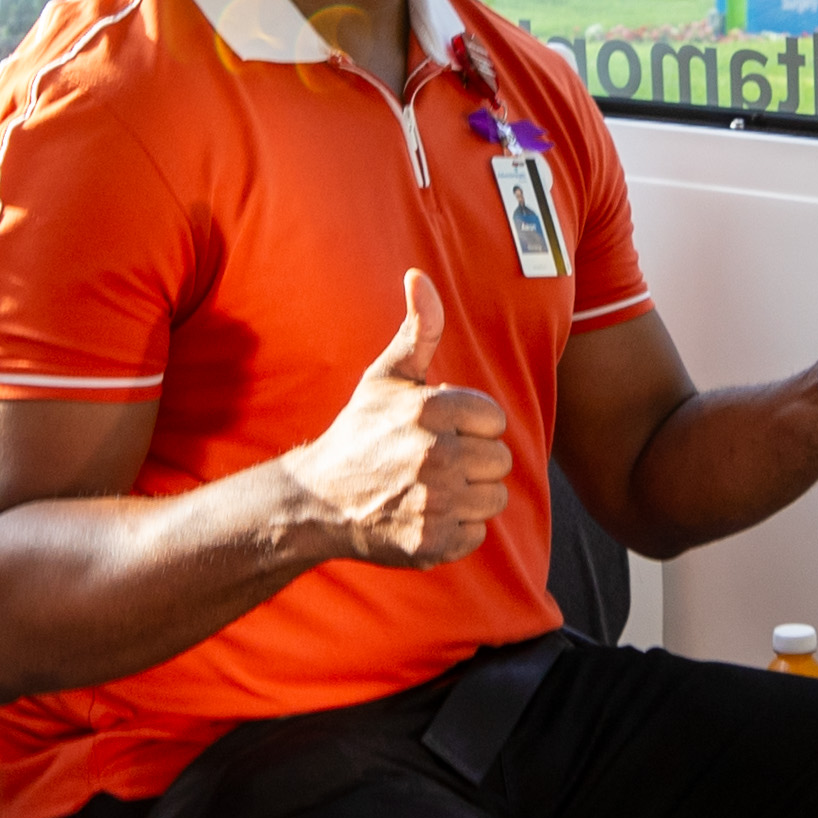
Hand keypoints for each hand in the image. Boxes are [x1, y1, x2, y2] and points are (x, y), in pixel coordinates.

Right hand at [293, 269, 510, 566]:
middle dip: (472, 461)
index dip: (471, 426)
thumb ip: (418, 329)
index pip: (494, 420)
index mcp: (430, 411)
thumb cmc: (359, 433)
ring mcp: (434, 502)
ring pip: (493, 499)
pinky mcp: (432, 542)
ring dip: (469, 496)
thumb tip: (419, 275)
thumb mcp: (386, 377)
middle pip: (499, 460)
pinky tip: (425, 515)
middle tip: (433, 463)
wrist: (317, 500)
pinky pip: (477, 534)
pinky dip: (456, 530)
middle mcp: (434, 456)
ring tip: (431, 489)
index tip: (440, 431)